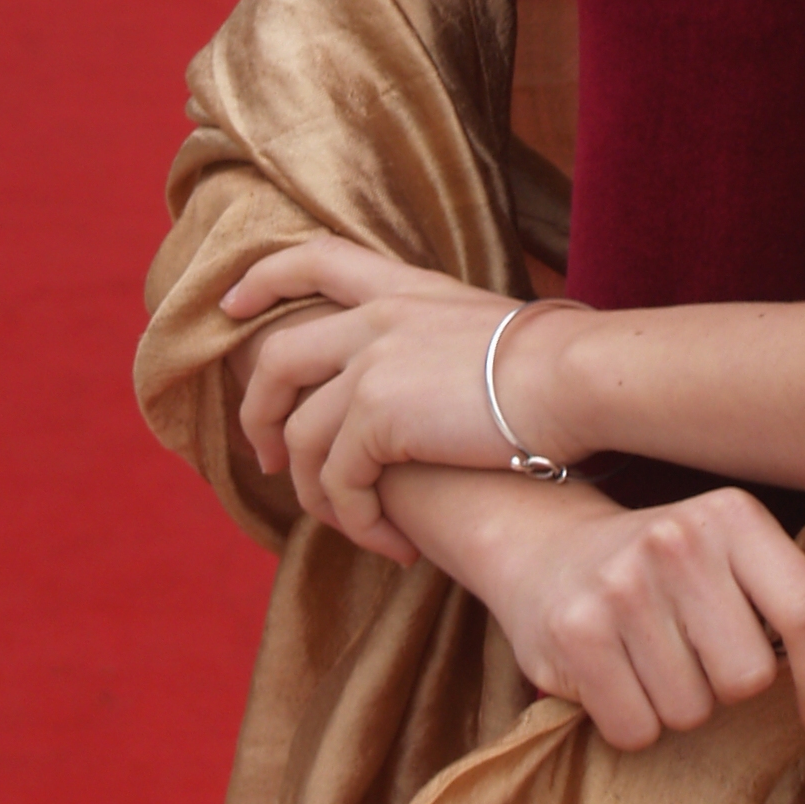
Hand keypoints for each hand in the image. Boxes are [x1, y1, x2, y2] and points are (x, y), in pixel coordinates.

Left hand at [222, 237, 548, 558]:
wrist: (571, 376)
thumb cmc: (553, 364)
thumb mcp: (486, 327)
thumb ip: (437, 340)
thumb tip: (425, 384)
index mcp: (404, 288)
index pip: (316, 258)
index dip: (265, 278)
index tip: (233, 305)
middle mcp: (376, 317)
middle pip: (277, 358)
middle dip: (256, 415)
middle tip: (268, 461)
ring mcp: (369, 363)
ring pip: (299, 437)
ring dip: (318, 496)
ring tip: (357, 526)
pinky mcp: (374, 417)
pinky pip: (338, 484)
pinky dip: (358, 523)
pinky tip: (393, 545)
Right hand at [390, 466, 804, 752]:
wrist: (544, 544)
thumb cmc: (659, 565)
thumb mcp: (724, 547)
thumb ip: (780, 595)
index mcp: (731, 515)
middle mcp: (678, 541)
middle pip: (749, 678)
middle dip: (726, 685)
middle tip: (694, 652)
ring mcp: (623, 585)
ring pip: (691, 712)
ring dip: (675, 704)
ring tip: (648, 656)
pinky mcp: (577, 632)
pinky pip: (636, 731)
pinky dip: (631, 720)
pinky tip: (615, 675)